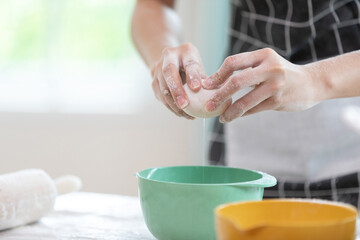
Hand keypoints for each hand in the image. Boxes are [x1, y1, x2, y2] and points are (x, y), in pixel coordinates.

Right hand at [151, 43, 205, 118]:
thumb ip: (204, 78)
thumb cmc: (191, 65)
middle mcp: (168, 57)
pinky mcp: (154, 82)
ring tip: (186, 114)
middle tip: (185, 104)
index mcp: (185, 51)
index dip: (192, 75)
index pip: (188, 62)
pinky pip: (161, 97)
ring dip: (173, 103)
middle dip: (176, 90)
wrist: (171, 60)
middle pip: (169, 72)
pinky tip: (182, 114)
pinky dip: (171, 107)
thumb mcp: (200, 67)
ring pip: (162, 87)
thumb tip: (215, 95)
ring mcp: (158, 69)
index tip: (197, 87)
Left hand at [202, 48, 327, 122]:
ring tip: (221, 117)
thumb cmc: (281, 74)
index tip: (206, 86)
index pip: (233, 62)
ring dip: (229, 112)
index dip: (217, 75)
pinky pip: (253, 110)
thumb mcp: (266, 64)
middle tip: (208, 105)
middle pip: (236, 81)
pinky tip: (233, 117)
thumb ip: (246, 69)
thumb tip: (215, 83)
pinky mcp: (278, 101)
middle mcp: (270, 68)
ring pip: (244, 101)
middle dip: (219, 95)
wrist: (311, 83)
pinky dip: (241, 114)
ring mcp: (275, 85)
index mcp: (263, 55)